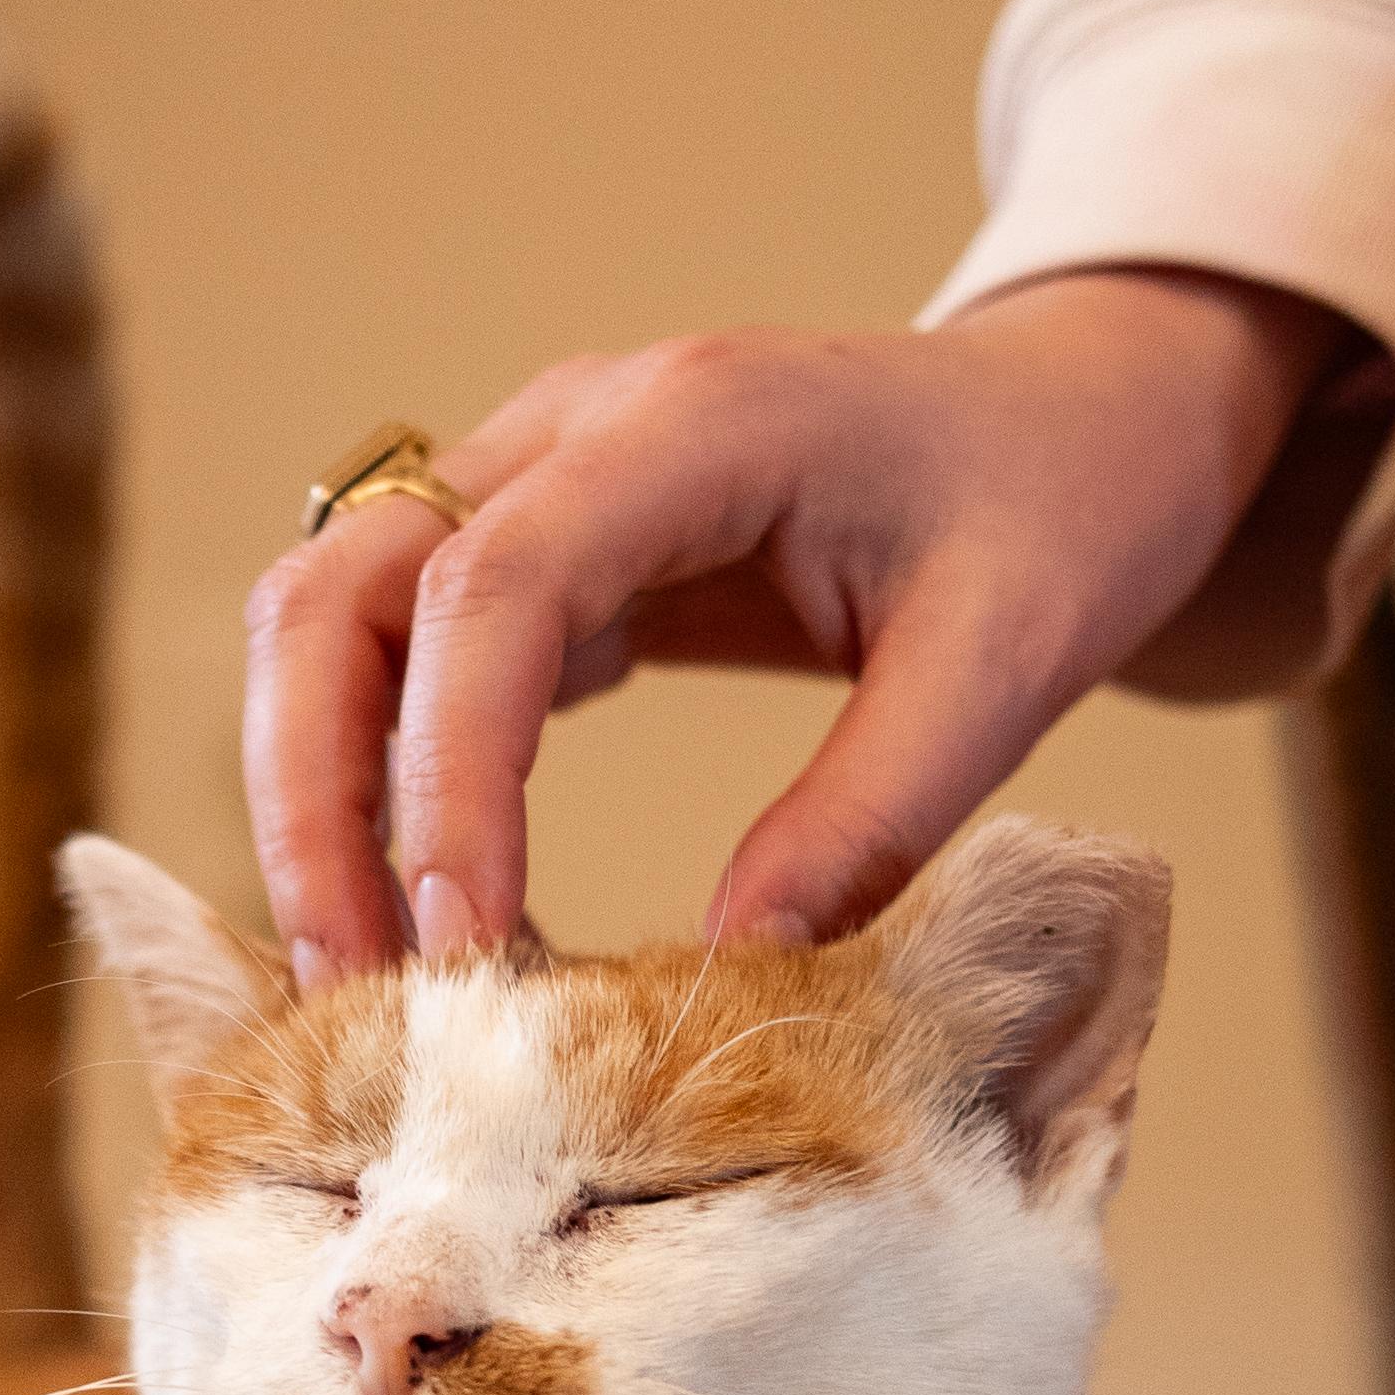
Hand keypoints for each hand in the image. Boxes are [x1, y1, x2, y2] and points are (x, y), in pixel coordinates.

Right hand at [242, 266, 1358, 975]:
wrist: (1079, 412)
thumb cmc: (1062, 504)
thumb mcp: (1006, 666)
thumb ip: (868, 813)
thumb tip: (723, 972)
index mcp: (697, 423)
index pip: (496, 587)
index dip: (450, 772)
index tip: (465, 941)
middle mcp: (578, 426)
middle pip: (345, 588)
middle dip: (314, 793)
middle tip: (355, 982)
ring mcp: (541, 475)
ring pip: (334, 615)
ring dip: (314, 791)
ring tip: (362, 969)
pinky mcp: (545, 549)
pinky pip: (398, 652)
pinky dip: (375, 777)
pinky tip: (416, 910)